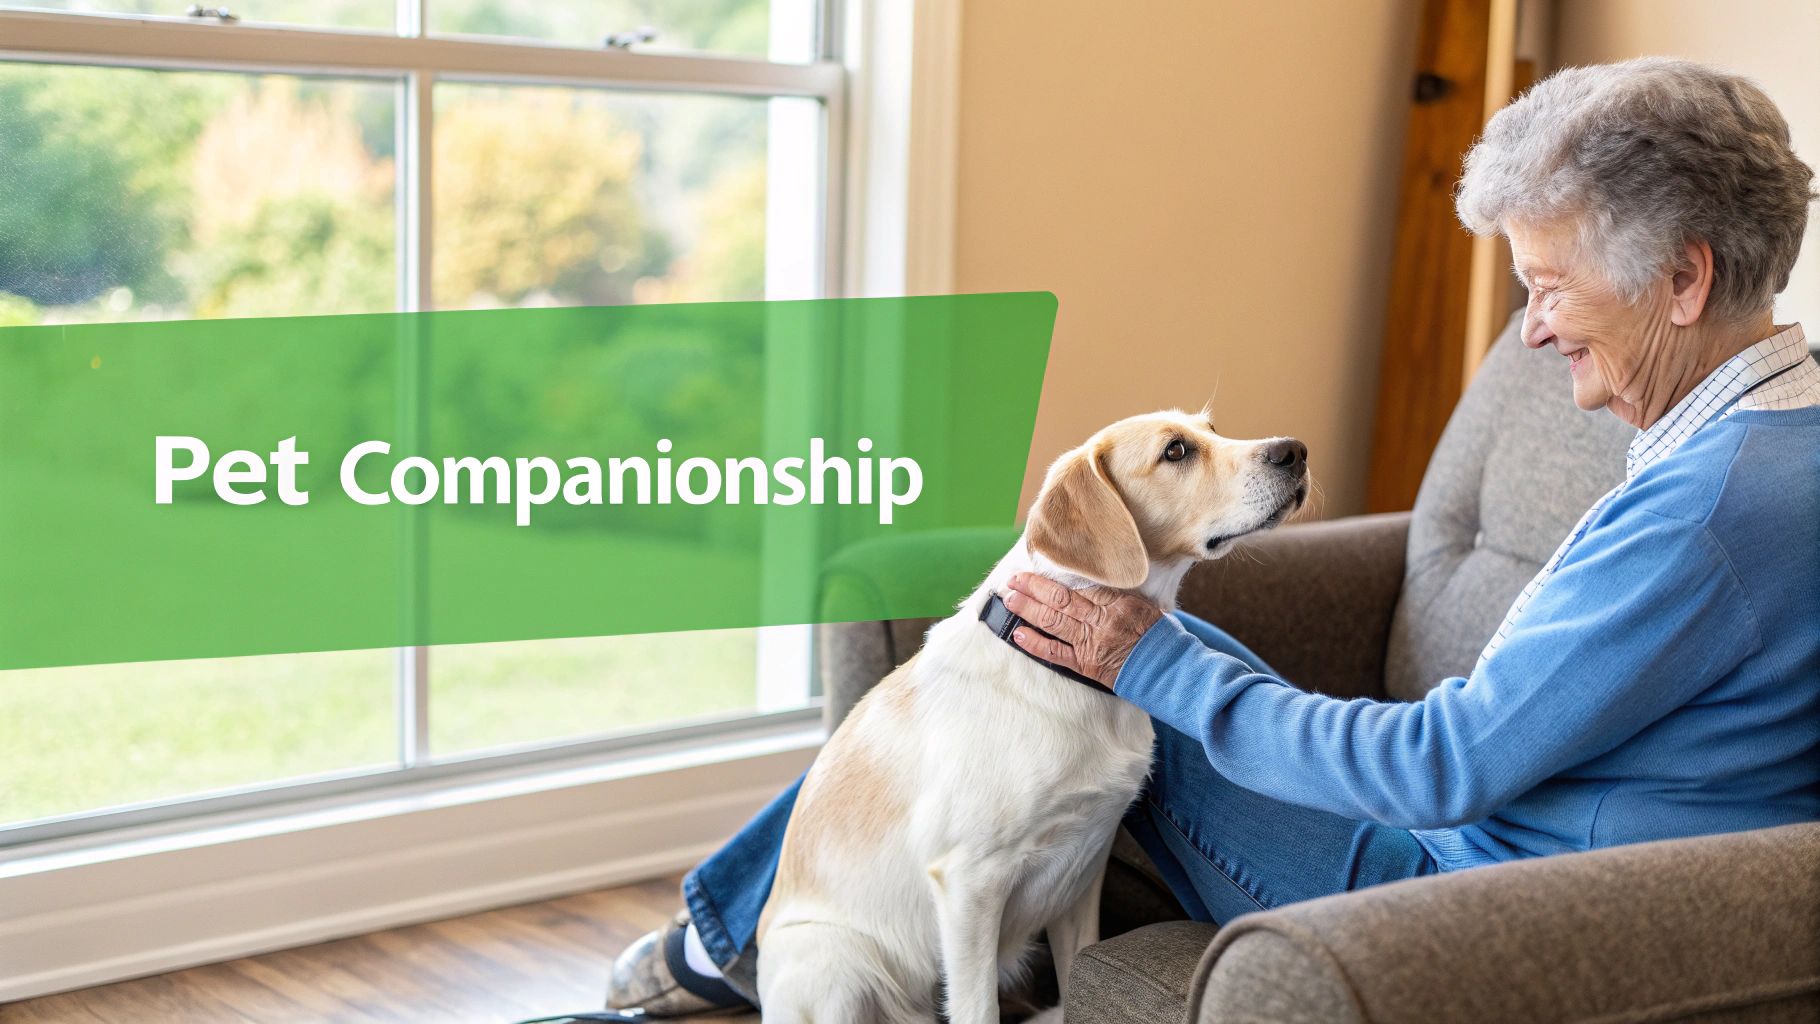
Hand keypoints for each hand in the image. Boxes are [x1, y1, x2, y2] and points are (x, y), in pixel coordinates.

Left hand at [1003, 572, 1163, 690]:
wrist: (1168, 670)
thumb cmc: (1159, 637)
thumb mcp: (1145, 606)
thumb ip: (1119, 595)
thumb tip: (1096, 582)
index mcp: (1117, 603)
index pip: (1079, 585)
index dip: (1054, 576)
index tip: (1037, 568)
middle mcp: (1101, 620)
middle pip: (1060, 599)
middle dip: (1033, 588)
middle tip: (1013, 579)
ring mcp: (1091, 643)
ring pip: (1053, 621)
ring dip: (1028, 609)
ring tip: (1009, 599)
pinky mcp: (1086, 665)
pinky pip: (1056, 653)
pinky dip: (1035, 643)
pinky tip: (1018, 634)